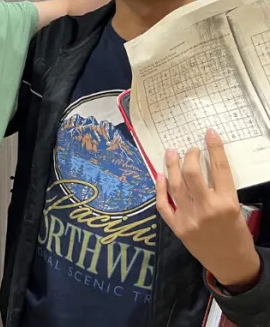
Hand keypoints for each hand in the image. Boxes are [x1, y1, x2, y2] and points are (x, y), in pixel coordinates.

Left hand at [156, 129, 260, 289]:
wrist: (231, 264)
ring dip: (171, 166)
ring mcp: (189, 219)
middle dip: (189, 156)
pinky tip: (160, 176)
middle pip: (192, 174)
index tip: (209, 133)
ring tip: (170, 153)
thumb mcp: (236, 208)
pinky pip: (163, 204)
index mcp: (227, 203)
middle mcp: (207, 209)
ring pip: (175, 185)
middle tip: (190, 149)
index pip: (219, 169)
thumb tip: (204, 165)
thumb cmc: (237, 234)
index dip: (214, 148)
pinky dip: (160, 188)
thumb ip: (220, 189)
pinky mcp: (177, 227)